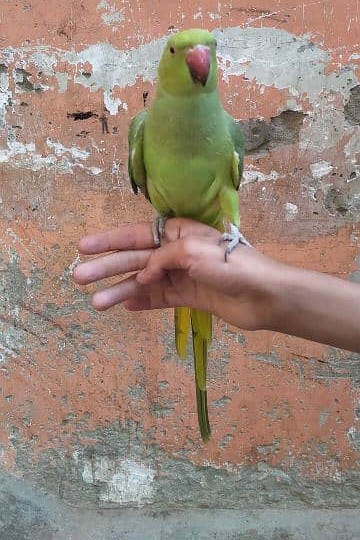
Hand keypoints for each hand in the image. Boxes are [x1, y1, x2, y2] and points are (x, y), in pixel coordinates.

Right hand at [73, 218, 278, 331]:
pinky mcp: (191, 297)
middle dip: (106, 267)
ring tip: (95, 304)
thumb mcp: (192, 252)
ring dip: (119, 290)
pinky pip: (160, 298)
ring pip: (144, 282)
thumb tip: (143, 276)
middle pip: (135, 258)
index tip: (83, 247)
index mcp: (179, 232)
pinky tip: (124, 307)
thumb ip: (162, 259)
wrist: (264, 295)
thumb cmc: (230, 264)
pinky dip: (142, 302)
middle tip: (78, 277)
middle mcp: (178, 251)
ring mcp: (183, 275)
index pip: (136, 234)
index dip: (109, 240)